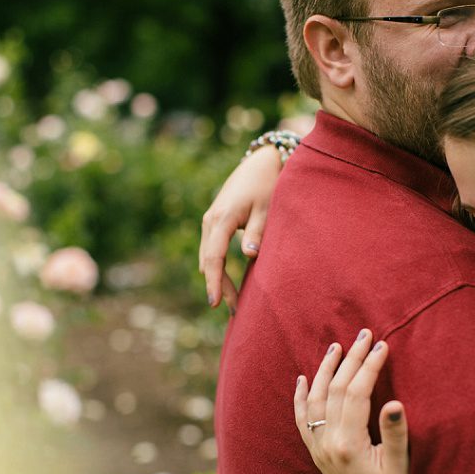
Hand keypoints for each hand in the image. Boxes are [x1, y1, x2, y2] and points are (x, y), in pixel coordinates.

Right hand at [199, 145, 281, 311]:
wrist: (260, 163)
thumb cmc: (267, 185)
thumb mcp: (267, 208)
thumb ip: (258, 232)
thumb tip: (249, 256)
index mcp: (222, 219)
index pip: (214, 257)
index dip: (215, 282)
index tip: (215, 303)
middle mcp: (210, 221)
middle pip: (208, 262)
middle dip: (219, 286)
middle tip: (234, 310)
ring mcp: (210, 221)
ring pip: (208, 258)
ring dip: (218, 278)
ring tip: (233, 301)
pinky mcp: (214, 222)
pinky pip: (211, 250)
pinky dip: (217, 267)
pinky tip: (228, 281)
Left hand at [295, 331, 456, 473]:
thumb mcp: (400, 465)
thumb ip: (395, 433)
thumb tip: (395, 402)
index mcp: (348, 444)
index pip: (356, 393)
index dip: (369, 366)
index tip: (382, 345)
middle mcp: (326, 444)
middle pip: (335, 390)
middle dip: (350, 359)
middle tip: (364, 333)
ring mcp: (317, 448)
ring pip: (314, 400)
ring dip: (324, 370)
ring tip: (336, 346)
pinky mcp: (315, 452)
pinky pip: (301, 419)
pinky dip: (300, 397)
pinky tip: (302, 378)